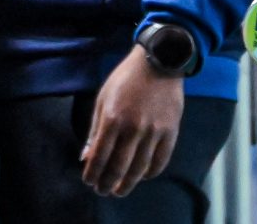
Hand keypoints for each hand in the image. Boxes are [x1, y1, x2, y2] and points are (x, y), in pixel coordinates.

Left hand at [81, 45, 184, 197]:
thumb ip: (95, 129)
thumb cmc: (125, 79)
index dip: (93, 172)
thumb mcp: (103, 98)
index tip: (88, 182)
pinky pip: (160, 160)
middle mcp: (133, 128)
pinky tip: (142, 177)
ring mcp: (154, 132)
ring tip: (119, 191)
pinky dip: (150, 172)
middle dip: (108, 183)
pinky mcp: (171, 133)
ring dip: (128, 183)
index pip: (100, 155)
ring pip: (140, 167)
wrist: (158, 64)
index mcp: (113, 118)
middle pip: (120, 166)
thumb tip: (85, 155)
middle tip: (102, 192)